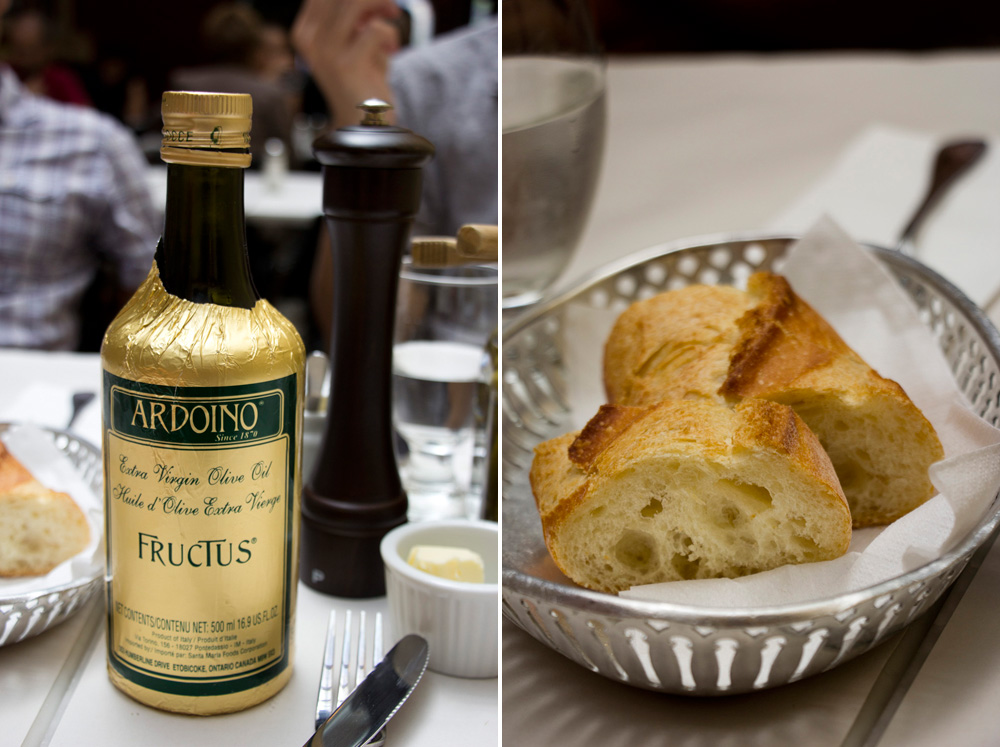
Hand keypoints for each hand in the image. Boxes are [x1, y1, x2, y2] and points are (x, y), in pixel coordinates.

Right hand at [292, 0, 401, 128]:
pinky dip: (390, 35)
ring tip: (392, 17)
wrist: (362, 123)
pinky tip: (391, 50)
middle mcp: (309, 38)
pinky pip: (375, 30)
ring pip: (356, 1)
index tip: (374, 5)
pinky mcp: (346, 64)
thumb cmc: (362, 79)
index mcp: (305, 30)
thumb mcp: (354, 40)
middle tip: (390, 9)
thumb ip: (356, 14)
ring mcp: (324, 51)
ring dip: (382, 4)